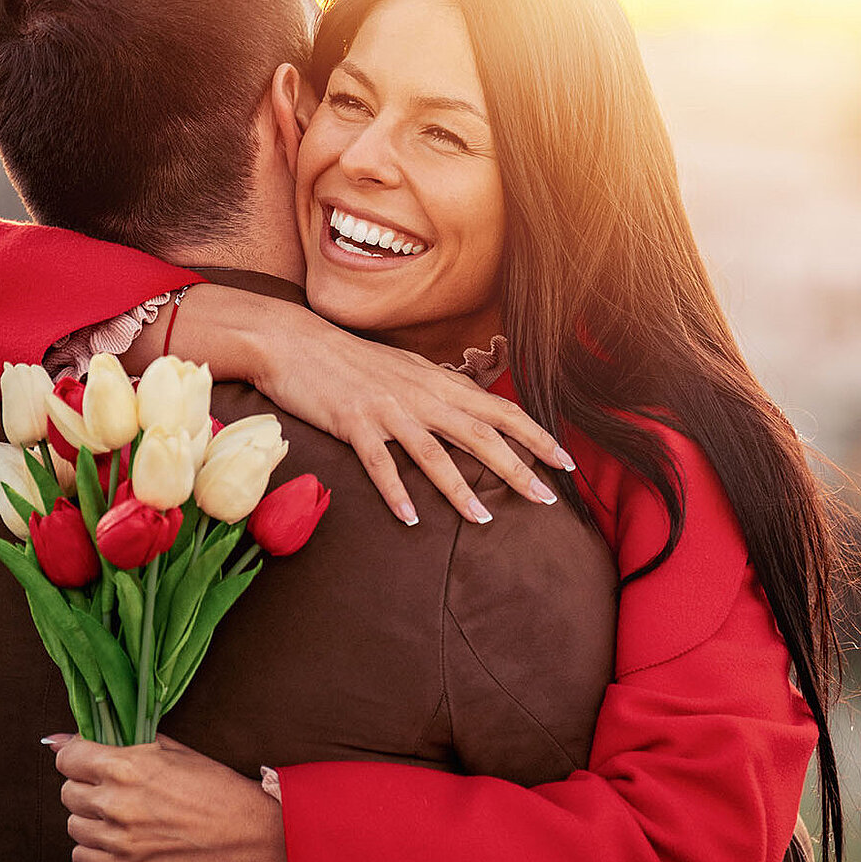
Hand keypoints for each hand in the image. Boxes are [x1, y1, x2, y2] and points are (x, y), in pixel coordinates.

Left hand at [47, 733, 287, 861]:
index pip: (67, 758)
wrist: (249, 834)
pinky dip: (94, 849)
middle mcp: (116, 802)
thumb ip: (123, 743)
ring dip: (91, 820)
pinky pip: (81, 858)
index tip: (87, 762)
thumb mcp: (174, 752)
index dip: (76, 758)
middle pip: (67, 793)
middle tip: (115, 791)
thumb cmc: (218, 788)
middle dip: (86, 789)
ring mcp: (118, 840)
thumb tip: (65, 739)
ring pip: (73, 826)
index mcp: (126, 766)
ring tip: (122, 818)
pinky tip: (119, 841)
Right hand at [253, 313, 575, 526]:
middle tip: (546, 498)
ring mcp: (388, 410)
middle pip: (481, 435)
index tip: (565, 461)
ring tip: (485, 520)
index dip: (537, 436)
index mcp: (438, 383)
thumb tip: (474, 411)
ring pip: (435, 454)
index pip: (501, 411)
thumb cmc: (351, 359)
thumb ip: (441, 391)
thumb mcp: (407, 370)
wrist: (295, 341)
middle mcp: (422, 396)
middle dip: (517, 468)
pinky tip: (411, 520)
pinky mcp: (354, 424)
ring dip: (461, 489)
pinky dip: (397, 493)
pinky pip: (380, 464)